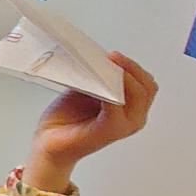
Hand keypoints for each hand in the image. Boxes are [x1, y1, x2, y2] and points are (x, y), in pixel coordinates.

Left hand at [23, 53, 156, 191]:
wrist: (48, 141)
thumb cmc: (66, 117)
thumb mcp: (87, 89)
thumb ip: (99, 77)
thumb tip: (103, 58)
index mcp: (130, 108)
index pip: (146, 83)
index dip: (133, 67)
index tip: (114, 55)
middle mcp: (133, 118)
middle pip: (147, 88)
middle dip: (132, 68)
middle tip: (112, 56)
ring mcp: (124, 126)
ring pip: (138, 95)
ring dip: (124, 76)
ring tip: (107, 64)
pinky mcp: (110, 130)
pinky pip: (117, 106)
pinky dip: (111, 90)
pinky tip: (99, 81)